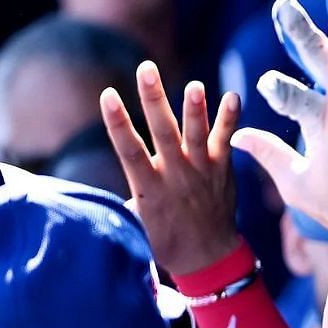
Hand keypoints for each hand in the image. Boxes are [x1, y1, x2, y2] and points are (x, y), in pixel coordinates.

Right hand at [99, 63, 243, 276]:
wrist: (207, 258)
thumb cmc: (164, 239)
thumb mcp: (136, 221)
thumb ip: (125, 196)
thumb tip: (95, 188)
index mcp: (148, 189)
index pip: (129, 151)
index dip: (117, 122)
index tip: (108, 95)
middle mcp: (174, 176)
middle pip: (163, 133)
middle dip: (153, 100)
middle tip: (146, 69)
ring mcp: (200, 172)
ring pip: (197, 136)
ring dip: (195, 110)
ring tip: (195, 86)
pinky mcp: (221, 170)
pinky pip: (226, 142)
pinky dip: (230, 120)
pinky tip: (233, 96)